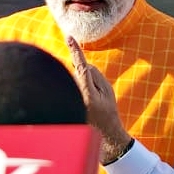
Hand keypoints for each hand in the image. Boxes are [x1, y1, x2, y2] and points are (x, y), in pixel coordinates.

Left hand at [66, 36, 129, 162]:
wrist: (103, 136)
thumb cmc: (107, 112)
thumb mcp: (108, 92)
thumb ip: (96, 75)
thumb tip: (82, 65)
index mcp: (87, 93)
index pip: (81, 67)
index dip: (75, 50)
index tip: (69, 36)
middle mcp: (75, 97)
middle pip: (78, 74)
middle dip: (85, 78)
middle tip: (94, 96)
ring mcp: (68, 102)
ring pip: (73, 82)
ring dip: (80, 87)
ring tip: (88, 103)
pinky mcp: (65, 105)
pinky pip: (70, 89)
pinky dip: (75, 92)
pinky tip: (83, 106)